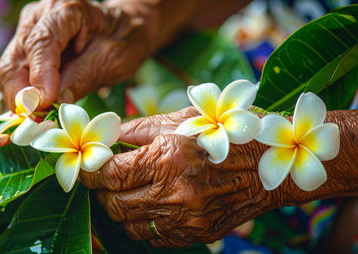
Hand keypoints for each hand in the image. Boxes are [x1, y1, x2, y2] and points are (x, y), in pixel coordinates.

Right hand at [0, 0, 147, 109]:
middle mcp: (39, 16)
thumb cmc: (124, 40)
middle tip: (41, 121)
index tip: (46, 103)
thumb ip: (84, 77)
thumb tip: (54, 103)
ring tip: (41, 120)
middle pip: (14, 61)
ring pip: (8, 72)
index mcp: (66, 9)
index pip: (41, 43)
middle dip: (23, 97)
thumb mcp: (114, 60)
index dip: (40, 76)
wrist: (124, 30)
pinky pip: (13, 76)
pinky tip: (39, 111)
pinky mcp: (26, 48)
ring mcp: (29, 31)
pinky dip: (23, 98)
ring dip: (21, 101)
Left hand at [80, 107, 277, 246]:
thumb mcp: (182, 119)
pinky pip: (153, 238)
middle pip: (114, 204)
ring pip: (129, 224)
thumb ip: (139, 129)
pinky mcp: (196, 234)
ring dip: (121, 209)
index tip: (85, 169)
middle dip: (103, 192)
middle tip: (107, 180)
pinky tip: (151, 206)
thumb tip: (108, 137)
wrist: (273, 164)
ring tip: (129, 192)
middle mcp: (174, 192)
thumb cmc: (227, 134)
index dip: (90, 173)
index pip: (110, 174)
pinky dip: (143, 224)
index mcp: (168, 157)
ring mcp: (186, 219)